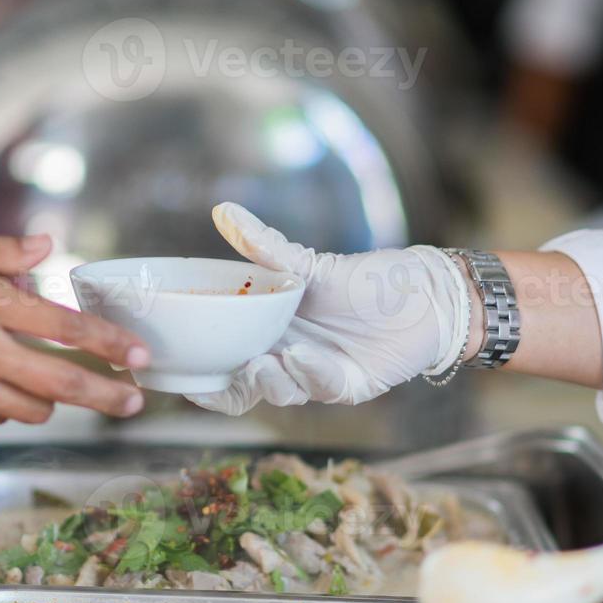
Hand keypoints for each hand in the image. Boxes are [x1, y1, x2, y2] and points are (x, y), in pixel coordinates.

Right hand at [0, 235, 148, 428]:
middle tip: (135, 403)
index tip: (140, 356)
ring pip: (32, 407)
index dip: (109, 344)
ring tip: (51, 386)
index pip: (64, 327)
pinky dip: (3, 404)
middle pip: (63, 383)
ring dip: (49, 398)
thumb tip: (44, 249)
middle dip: (108, 396)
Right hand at [185, 203, 468, 415]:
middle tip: (221, 373)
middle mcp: (287, 360)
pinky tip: (304, 357)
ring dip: (269, 379)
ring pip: (279, 393)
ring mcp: (315, 377)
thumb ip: (264, 245)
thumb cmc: (367, 280)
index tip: (178, 373)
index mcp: (268, 335)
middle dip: (227, 389)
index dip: (200, 378)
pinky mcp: (347, 387)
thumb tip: (223, 210)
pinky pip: (321, 388)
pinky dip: (309, 374)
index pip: (224, 367)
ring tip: (270, 358)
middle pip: (243, 389)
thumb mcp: (309, 264)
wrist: (424, 295)